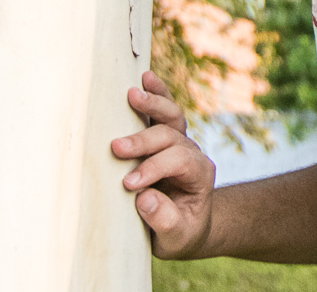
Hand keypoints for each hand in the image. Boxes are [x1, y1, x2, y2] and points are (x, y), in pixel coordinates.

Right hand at [111, 71, 216, 258]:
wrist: (189, 225)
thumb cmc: (180, 232)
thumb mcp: (177, 237)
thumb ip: (165, 220)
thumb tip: (144, 198)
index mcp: (199, 175)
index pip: (178, 162)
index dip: (154, 169)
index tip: (129, 184)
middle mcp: (191, 153)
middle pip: (171, 137)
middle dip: (144, 141)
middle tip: (117, 148)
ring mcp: (178, 142)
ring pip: (170, 117)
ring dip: (152, 105)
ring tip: (132, 94)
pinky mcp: (163, 138)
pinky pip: (163, 111)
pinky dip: (157, 94)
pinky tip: (146, 79)